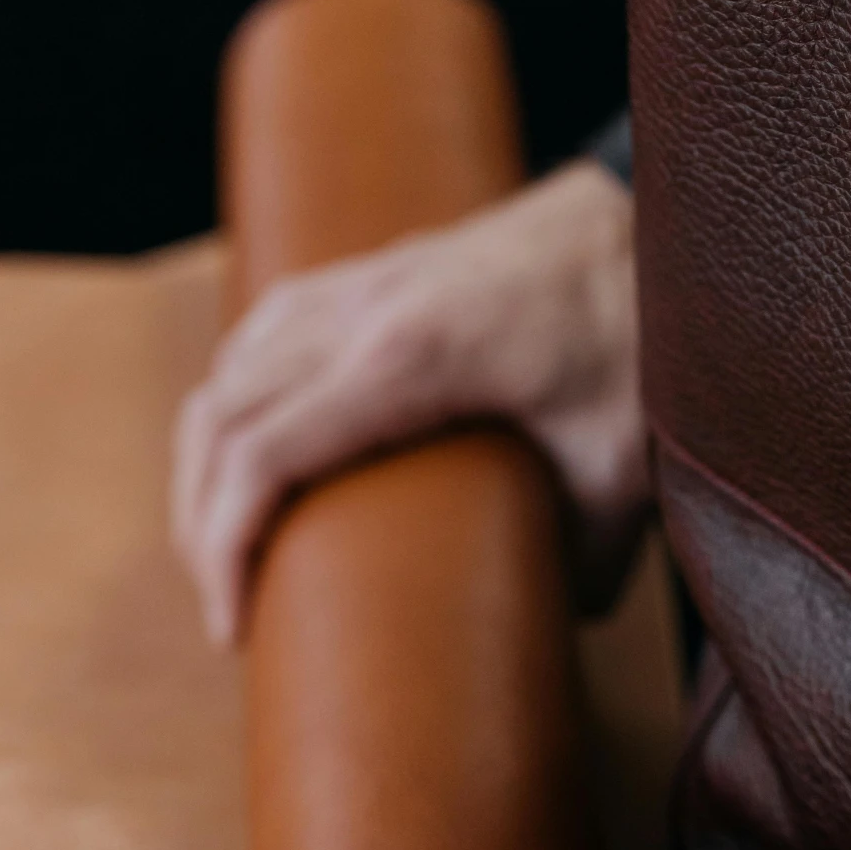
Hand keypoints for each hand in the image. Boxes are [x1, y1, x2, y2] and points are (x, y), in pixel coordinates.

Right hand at [173, 159, 649, 643]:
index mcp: (414, 356)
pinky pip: (260, 333)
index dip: (223, 545)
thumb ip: (580, 566)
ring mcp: (361, 281)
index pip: (262, 451)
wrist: (652, 218)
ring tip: (220, 545)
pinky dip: (232, 402)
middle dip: (198, 522)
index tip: (232, 627)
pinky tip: (243, 456)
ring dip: (203, 462)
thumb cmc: (641, 338)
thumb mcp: (620, 472)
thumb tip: (545, 631)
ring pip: (227, 368)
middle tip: (224, 609)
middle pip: (221, 415)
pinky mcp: (372, 273)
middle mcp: (366, 309)